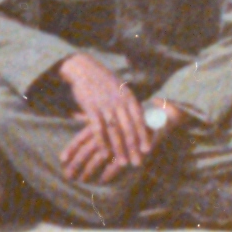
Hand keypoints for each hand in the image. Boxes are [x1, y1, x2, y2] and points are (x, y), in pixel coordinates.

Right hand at [56, 54, 154, 182]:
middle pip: (128, 128)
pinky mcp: (91, 108)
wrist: (84, 69)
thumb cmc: (105, 81)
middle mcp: (118, 101)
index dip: (143, 135)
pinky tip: (105, 153)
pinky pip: (98, 128)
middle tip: (137, 162)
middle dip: (133, 147)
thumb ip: (131, 104)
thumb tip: (145, 118)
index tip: (148, 149)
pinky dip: (102, 142)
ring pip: (114, 131)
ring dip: (119, 148)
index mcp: (128, 97)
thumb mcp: (122, 88)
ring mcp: (104, 105)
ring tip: (124, 162)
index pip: (139, 119)